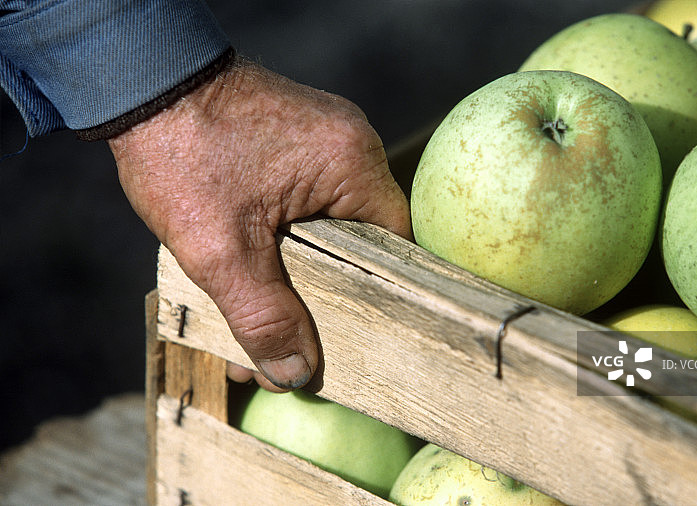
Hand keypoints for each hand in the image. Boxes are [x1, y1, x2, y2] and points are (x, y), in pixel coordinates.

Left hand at [109, 57, 411, 390]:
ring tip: (261, 318)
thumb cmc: (181, 153)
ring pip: (331, 226)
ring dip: (299, 270)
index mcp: (352, 166)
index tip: (346, 338)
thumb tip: (297, 373)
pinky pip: (310, 201)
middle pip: (361, 242)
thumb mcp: (221, 249)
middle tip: (294, 342)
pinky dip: (287, 239)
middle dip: (324, 296)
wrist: (141, 79)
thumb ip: (263, 315)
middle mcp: (352, 146)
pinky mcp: (298, 140)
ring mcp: (326, 139)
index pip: (393, 249)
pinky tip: (255, 274)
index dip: (372, 299)